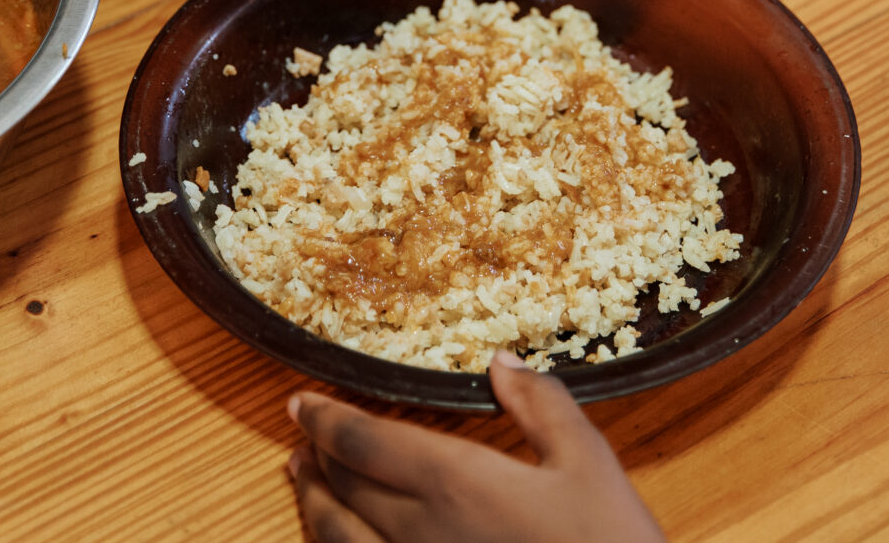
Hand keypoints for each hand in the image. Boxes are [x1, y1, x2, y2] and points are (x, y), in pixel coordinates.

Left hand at [286, 353, 666, 542]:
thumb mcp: (587, 463)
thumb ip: (541, 405)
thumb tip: (502, 362)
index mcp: (454, 482)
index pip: (365, 441)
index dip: (325, 419)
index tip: (300, 402)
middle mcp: (419, 531)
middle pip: (343, 487)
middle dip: (316, 456)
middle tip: (302, 436)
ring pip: (339, 539)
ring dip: (314, 504)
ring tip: (302, 481)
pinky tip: (341, 541)